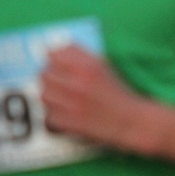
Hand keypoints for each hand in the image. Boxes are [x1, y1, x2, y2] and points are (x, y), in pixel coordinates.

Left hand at [38, 46, 160, 152]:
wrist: (132, 122)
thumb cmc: (119, 94)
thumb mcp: (103, 66)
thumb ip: (78, 56)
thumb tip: (53, 52)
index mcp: (87, 65)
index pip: (53, 53)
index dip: (54, 61)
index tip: (57, 66)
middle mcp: (77, 82)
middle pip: (43, 74)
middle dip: (51, 79)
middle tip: (62, 86)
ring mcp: (70, 103)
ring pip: (43, 95)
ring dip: (51, 97)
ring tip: (64, 101)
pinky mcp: (67, 123)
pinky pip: (47, 115)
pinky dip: (54, 116)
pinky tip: (68, 115)